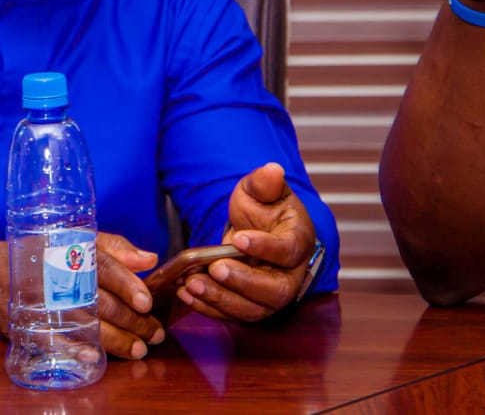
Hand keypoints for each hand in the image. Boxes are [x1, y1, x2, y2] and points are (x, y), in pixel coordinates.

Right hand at [0, 232, 162, 359]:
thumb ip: (114, 248)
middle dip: (131, 321)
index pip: (103, 267)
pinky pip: (54, 340)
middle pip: (100, 301)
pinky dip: (74, 350)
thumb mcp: (75, 240)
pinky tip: (94, 357)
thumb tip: (150, 259)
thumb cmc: (41, 254)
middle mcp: (56, 276)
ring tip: (138, 349)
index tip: (146, 302)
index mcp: (69, 252)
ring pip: (85, 324)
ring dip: (115, 341)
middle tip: (154, 334)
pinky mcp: (29, 324)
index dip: (126, 285)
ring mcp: (42, 303)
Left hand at [176, 162, 315, 321]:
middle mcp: (290, 275)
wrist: (257, 230)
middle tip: (214, 268)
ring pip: (252, 308)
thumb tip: (272, 170)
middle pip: (273, 289)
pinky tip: (187, 294)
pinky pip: (232, 314)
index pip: (287, 250)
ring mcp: (269, 295)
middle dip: (242, 282)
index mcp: (297, 242)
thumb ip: (265, 182)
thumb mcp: (261, 190)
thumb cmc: (264, 210)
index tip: (238, 239)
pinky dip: (208, 308)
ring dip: (220, 299)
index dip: (264, 247)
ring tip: (192, 284)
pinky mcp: (250, 306)